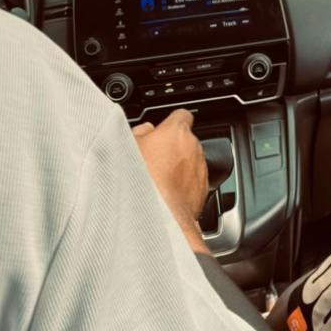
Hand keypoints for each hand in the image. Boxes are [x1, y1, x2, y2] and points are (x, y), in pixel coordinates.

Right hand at [132, 110, 209, 246]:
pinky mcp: (203, 192)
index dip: (171, 122)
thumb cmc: (140, 180)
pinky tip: (164, 196)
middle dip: (172, 149)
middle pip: (185, 142)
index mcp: (176, 131)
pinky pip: (193, 184)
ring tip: (156, 182)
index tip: (162, 130)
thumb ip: (139, 133)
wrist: (156, 215)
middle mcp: (194, 148)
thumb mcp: (127, 147)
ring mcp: (200, 171)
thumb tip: (144, 131)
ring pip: (190, 164)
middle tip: (151, 161)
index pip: (181, 115)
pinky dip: (183, 188)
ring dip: (178, 169)